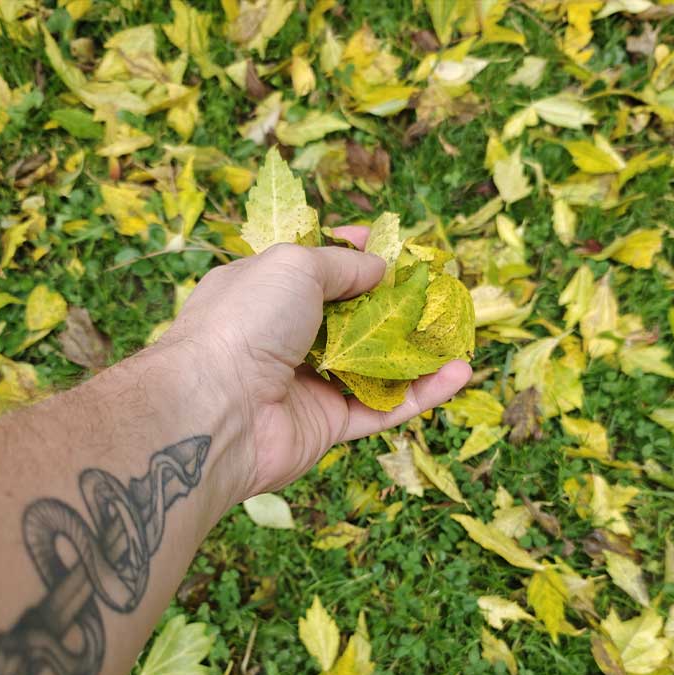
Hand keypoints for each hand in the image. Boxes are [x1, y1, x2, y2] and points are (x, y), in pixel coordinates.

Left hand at [158, 227, 471, 497]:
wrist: (215, 409)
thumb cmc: (245, 322)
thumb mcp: (294, 266)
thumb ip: (341, 264)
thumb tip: (379, 267)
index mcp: (263, 292)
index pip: (313, 270)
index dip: (350, 256)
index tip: (388, 247)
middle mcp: (283, 337)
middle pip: (349, 320)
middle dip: (392, 307)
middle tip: (436, 294)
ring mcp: (305, 384)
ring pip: (371, 367)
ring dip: (415, 352)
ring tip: (457, 334)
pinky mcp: (324, 427)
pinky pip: (380, 409)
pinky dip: (420, 394)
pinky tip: (458, 374)